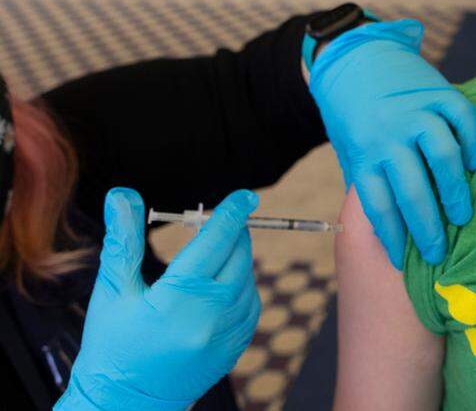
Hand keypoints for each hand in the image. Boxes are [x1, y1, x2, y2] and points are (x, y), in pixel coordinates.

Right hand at [55, 188, 260, 410]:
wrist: (124, 404)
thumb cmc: (113, 345)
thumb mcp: (112, 291)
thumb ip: (123, 240)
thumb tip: (124, 196)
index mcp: (179, 297)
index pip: (216, 241)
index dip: (232, 213)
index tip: (245, 196)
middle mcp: (211, 315)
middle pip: (238, 256)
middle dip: (231, 234)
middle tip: (215, 226)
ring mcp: (228, 333)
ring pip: (247, 278)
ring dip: (235, 261)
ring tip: (207, 262)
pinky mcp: (237, 346)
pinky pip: (251, 303)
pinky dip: (241, 287)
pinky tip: (217, 288)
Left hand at [308, 19, 475, 268]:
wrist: (351, 54)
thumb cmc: (352, 113)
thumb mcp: (350, 149)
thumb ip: (371, 181)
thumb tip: (392, 229)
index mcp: (363, 152)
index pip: (380, 205)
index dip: (395, 237)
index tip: (405, 261)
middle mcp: (388, 133)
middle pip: (413, 189)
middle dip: (428, 227)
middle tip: (440, 251)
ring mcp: (414, 110)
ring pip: (443, 155)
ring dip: (455, 189)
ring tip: (462, 214)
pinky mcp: (437, 90)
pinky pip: (462, 119)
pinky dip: (473, 142)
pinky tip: (475, 163)